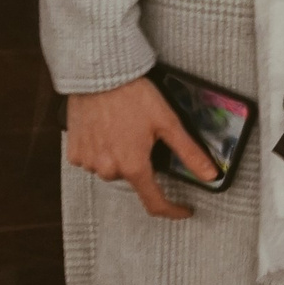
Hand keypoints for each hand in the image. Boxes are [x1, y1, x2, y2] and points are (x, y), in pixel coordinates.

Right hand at [65, 76, 214, 220]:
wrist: (99, 75)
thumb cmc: (133, 95)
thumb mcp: (168, 122)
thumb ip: (189, 153)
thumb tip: (209, 174)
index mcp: (134, 166)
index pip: (154, 202)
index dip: (172, 210)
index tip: (182, 209)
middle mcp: (109, 169)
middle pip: (132, 178)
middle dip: (140, 163)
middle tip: (144, 137)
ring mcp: (88, 162)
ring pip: (111, 169)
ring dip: (119, 156)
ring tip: (123, 129)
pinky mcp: (74, 153)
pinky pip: (92, 160)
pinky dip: (100, 150)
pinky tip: (106, 130)